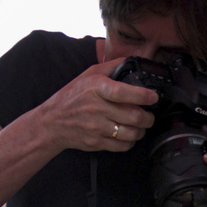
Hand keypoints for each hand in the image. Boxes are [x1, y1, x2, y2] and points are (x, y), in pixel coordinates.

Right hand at [40, 58, 158, 153]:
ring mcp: (97, 127)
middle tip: (150, 115)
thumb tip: (132, 59)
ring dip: (141, 131)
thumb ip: (111, 66)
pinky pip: (123, 146)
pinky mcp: (97, 142)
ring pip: (131, 133)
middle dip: (148, 118)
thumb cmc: (73, 96)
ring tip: (141, 126)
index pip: (123, 92)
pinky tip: (129, 135)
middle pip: (133, 116)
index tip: (153, 96)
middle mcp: (97, 108)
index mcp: (96, 88)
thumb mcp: (89, 75)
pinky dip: (131, 141)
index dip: (142, 95)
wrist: (53, 121)